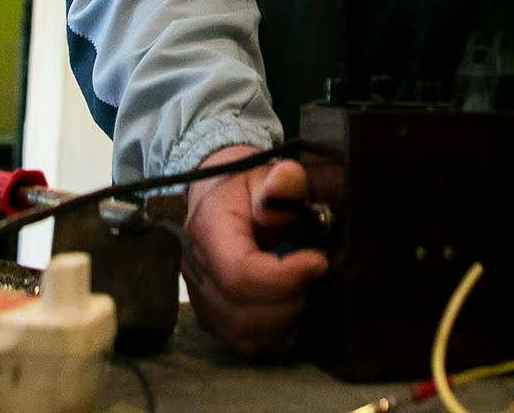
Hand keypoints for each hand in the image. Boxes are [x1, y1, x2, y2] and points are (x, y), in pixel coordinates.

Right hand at [183, 144, 328, 355]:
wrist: (216, 194)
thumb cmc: (244, 184)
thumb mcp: (266, 170)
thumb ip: (282, 179)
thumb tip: (285, 190)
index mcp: (207, 230)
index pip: (240, 274)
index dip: (285, 277)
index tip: (318, 261)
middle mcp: (195, 271)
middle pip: (243, 315)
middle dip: (291, 300)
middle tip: (313, 273)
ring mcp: (200, 299)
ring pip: (245, 335)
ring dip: (285, 318)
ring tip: (301, 286)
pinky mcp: (211, 316)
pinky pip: (244, 343)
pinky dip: (274, 331)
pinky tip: (288, 302)